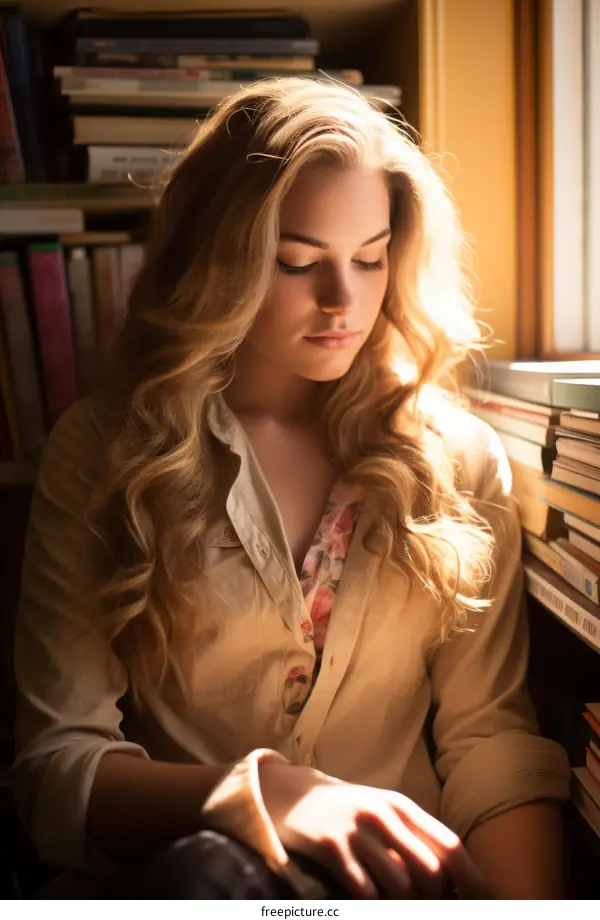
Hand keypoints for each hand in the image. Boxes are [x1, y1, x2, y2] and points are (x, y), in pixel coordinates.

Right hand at [259, 762, 492, 898]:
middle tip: (433, 907)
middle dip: (437, 899)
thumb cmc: (346, 810)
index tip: (486, 903)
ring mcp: (357, 831)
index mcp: (402, 806)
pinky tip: (370, 902)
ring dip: (405, 904)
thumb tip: (454, 878)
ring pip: (401, 885)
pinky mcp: (330, 846)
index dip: (472, 880)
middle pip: (431, 871)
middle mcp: (383, 815)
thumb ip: (413, 839)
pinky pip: (364, 890)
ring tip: (400, 906)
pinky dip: (373, 903)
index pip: (450, 847)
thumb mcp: (382, 814)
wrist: (289, 793)